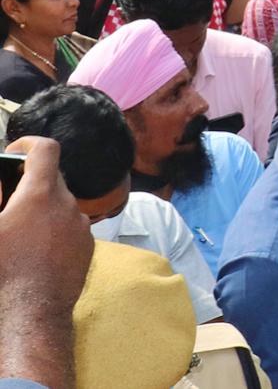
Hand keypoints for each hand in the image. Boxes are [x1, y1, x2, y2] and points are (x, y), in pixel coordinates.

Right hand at [0, 136, 93, 318]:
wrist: (30, 314)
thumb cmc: (2, 272)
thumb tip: (3, 197)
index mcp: (40, 194)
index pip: (46, 149)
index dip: (29, 144)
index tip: (15, 152)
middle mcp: (67, 204)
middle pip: (52, 180)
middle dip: (30, 185)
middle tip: (7, 203)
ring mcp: (81, 226)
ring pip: (61, 206)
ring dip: (42, 211)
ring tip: (20, 232)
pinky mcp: (88, 247)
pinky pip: (71, 228)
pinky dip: (55, 231)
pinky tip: (36, 250)